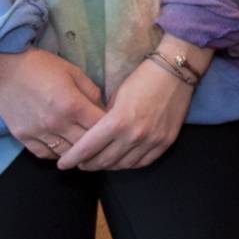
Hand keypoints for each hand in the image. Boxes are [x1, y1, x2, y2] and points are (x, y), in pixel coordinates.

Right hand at [0, 48, 105, 160]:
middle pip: (85, 145)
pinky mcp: (22, 136)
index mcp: (72, 105)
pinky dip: (55, 153)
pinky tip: (62, 147)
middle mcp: (56, 123)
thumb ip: (92, 92)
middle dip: (96, 143)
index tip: (113, 127)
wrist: (4, 66)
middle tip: (102, 141)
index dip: (110, 128)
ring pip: (66, 154)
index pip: (100, 127)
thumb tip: (103, 109)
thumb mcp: (74, 72)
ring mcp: (38, 132)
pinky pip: (44, 154)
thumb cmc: (42, 65)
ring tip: (83, 147)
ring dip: (77, 151)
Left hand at [57, 52, 197, 171]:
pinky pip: (143, 162)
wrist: (176, 72)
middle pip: (104, 161)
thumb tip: (93, 136)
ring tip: (99, 162)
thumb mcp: (115, 96)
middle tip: (80, 163)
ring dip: (108, 166)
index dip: (72, 159)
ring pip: (123, 165)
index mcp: (117, 121)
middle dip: (87, 164)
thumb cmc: (142, 78)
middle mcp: (134, 135)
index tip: (62, 163)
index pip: (87, 148)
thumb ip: (103, 119)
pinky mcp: (165, 142)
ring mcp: (152, 141)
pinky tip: (121, 160)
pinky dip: (129, 164)